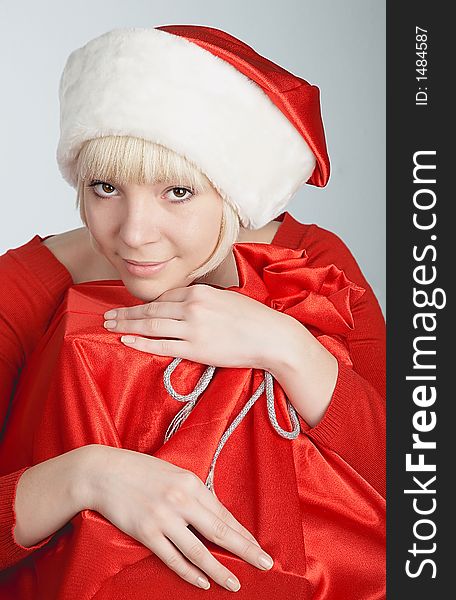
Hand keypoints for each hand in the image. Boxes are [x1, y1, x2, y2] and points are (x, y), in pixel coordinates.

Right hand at [83, 444, 273, 590]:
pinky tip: (202, 582)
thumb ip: (193, 493)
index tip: (258, 546)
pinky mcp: (145, 532)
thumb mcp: (174, 473)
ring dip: (219, 570)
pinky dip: (189, 573)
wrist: (104, 472)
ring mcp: (163, 518)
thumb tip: (213, 515)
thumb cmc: (140, 470)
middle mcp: (180, 500)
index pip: (224, 514)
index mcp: (191, 483)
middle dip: (245, 550)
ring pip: (198, 551)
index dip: (243, 533)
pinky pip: (172, 558)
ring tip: (235, 583)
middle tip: (265, 565)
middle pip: (219, 532)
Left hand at [103, 284, 288, 369]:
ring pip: (151, 326)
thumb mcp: (225, 300)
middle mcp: (192, 306)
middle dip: (126, 313)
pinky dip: (141, 343)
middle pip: (150, 310)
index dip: (145, 306)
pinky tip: (127, 341)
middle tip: (107, 316)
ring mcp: (193, 328)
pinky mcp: (196, 349)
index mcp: (199, 292)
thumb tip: (182, 307)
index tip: (133, 311)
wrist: (272, 337)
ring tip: (109, 327)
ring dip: (126, 326)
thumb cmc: (253, 319)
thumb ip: (201, 302)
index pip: (164, 298)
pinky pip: (162, 345)